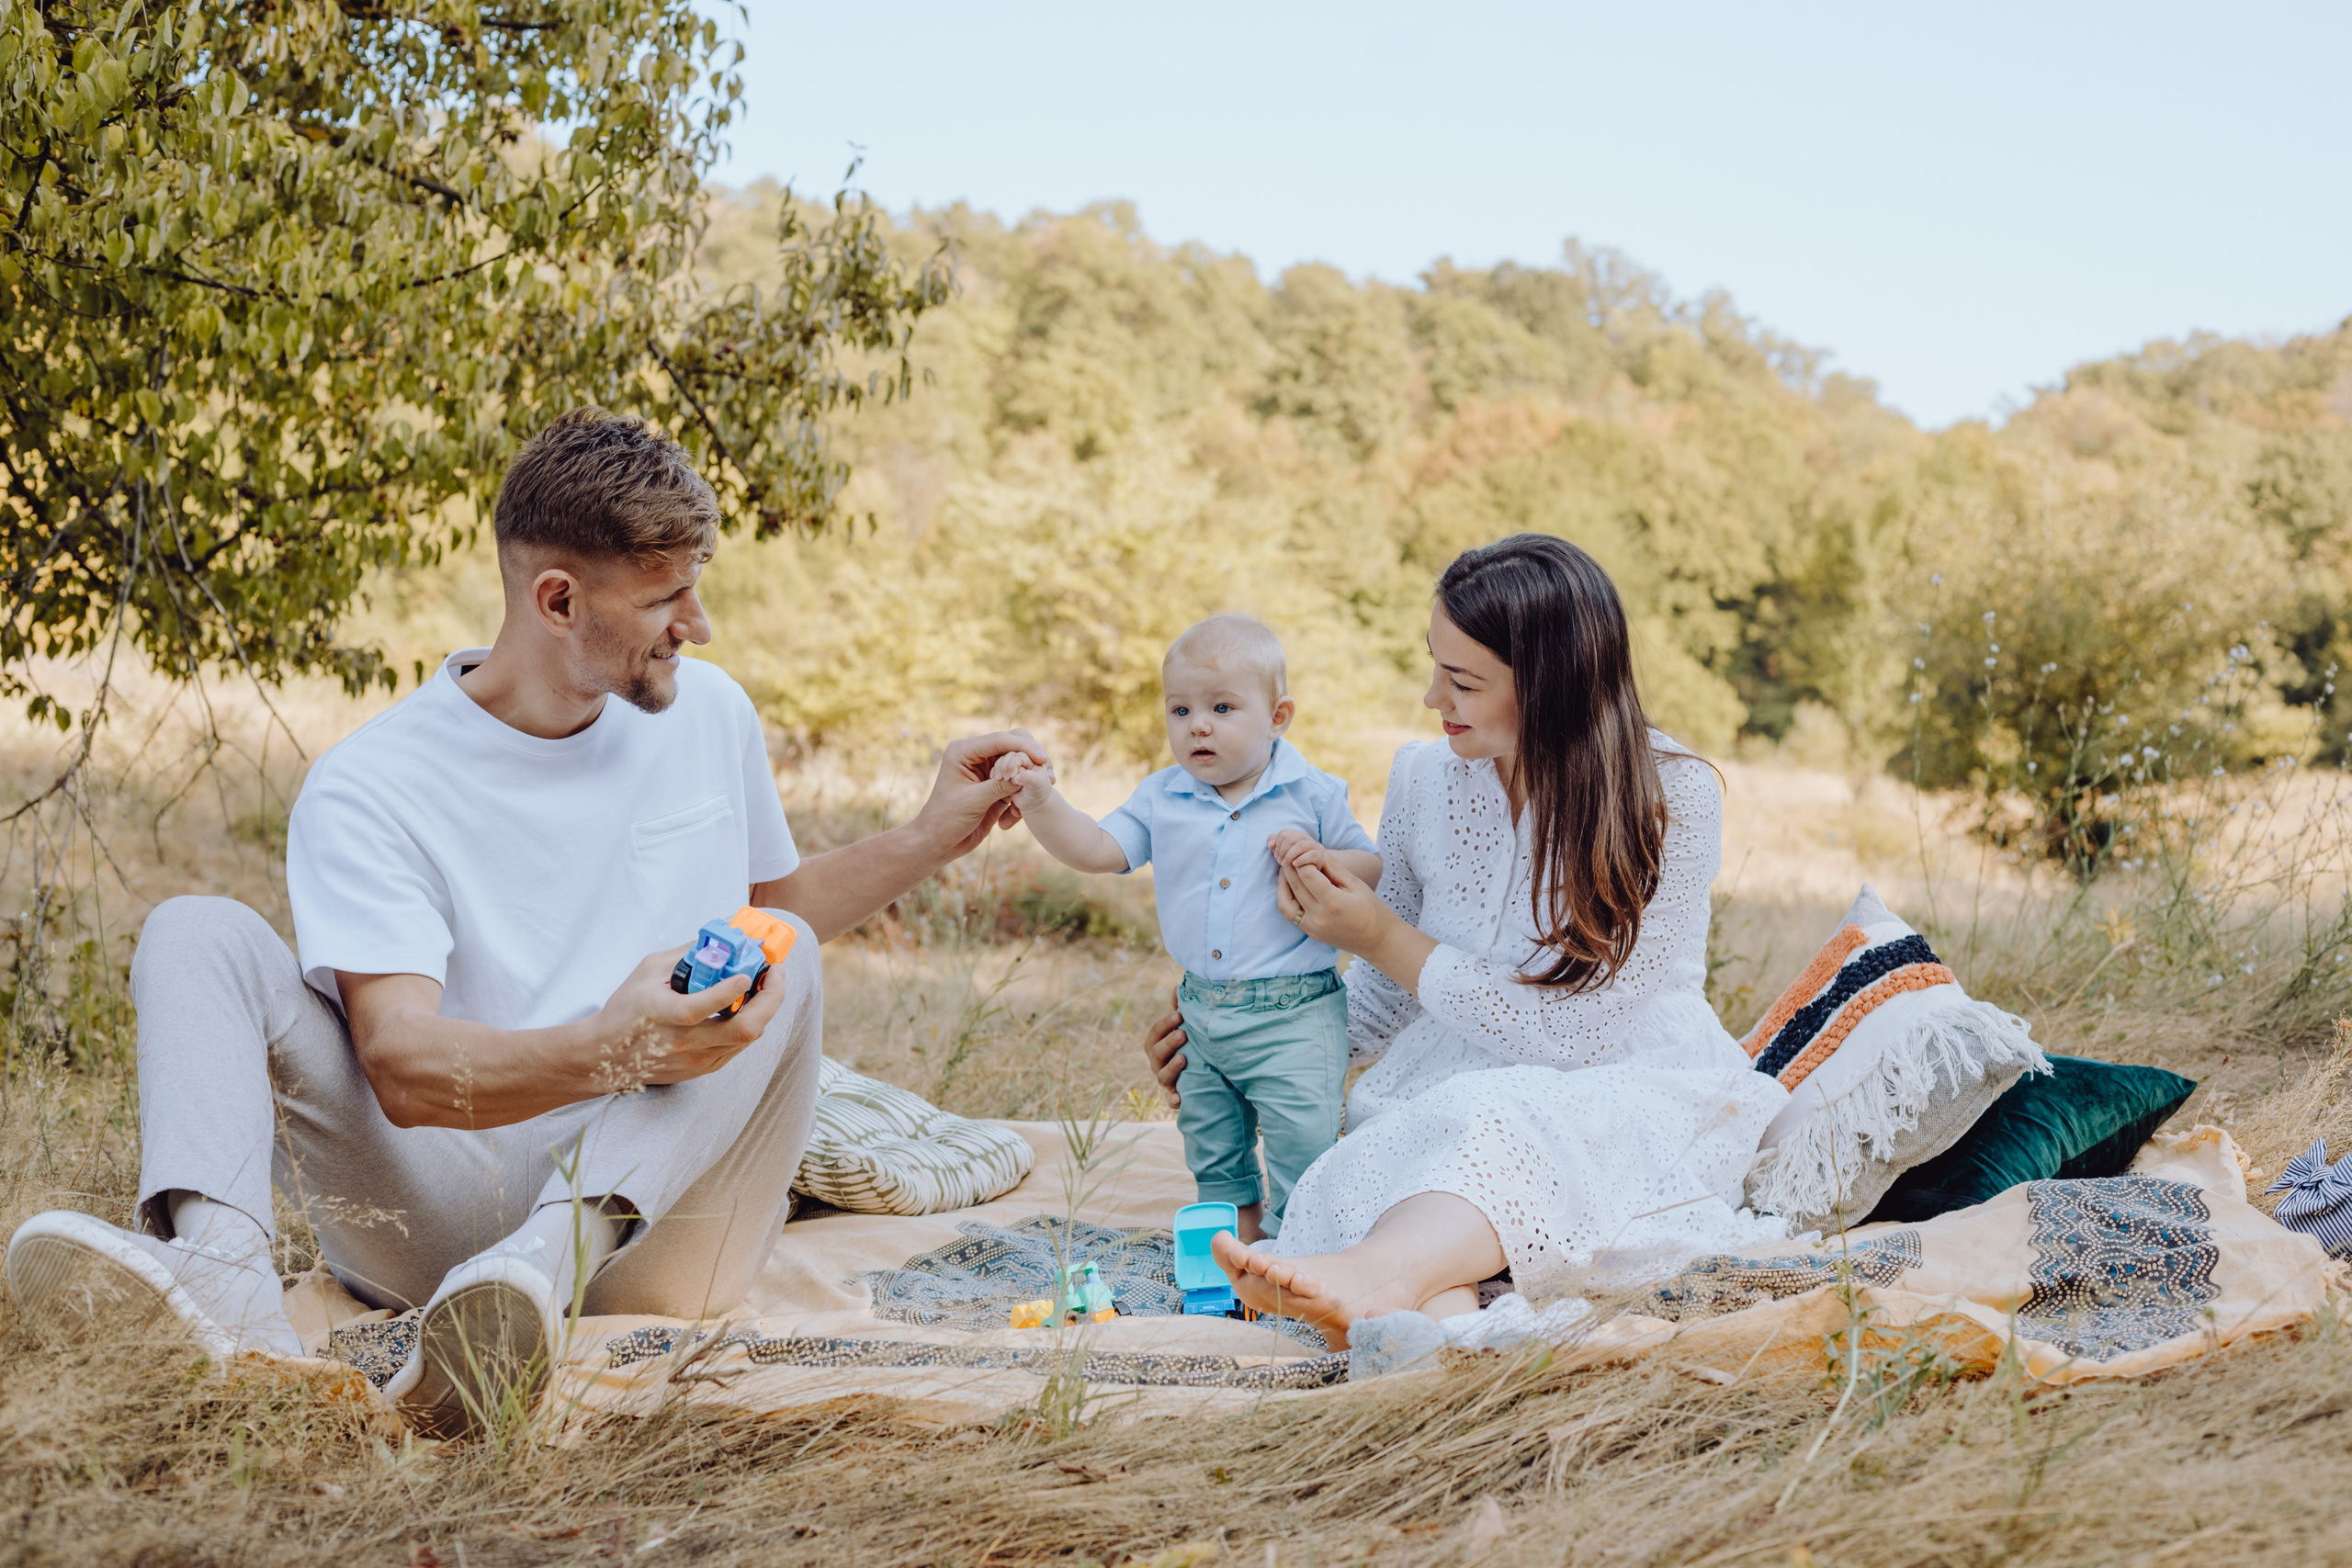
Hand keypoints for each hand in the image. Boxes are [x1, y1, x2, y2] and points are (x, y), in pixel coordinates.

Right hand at [591, 945, 789, 1089]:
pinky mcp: (705, 1068)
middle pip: (743, 1030)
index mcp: (663, 1015)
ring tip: (767, 983)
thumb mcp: (648, 971)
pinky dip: (752, 1022)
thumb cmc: (626, 1010)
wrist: (607, 1057)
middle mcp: (684, 1042)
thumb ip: (685, 955)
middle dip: (771, 999)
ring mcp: (697, 1059)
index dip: (728, 990)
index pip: (699, 1008)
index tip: (745, 973)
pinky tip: (751, 1004)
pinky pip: (739, 1045)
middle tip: (775, 973)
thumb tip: (719, 939)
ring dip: (765, 1008)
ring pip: (748, 1038)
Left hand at [915, 729, 1050, 859]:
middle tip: (1049, 771)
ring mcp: (985, 769)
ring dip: (1030, 772)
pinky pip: (1015, 778)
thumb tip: (1026, 774)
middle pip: (1011, 744)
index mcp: (963, 751)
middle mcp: (975, 755)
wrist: (940, 842)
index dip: (1023, 747)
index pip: (999, 740)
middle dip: (1030, 756)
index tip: (1042, 759)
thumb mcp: (974, 801)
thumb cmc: (947, 820)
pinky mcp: (994, 783)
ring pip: (1016, 760)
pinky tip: (1033, 798)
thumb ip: (999, 786)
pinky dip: (1025, 787)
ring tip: (1048, 782)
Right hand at [1143, 984, 1186, 1107]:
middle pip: (1156, 1054)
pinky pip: (1172, 1102)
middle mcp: (1158, 1064)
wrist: (1203, 1075)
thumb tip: (1178, 987)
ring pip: (1162, 1077)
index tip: (1179, 1015)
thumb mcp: (1183, 1028)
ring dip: (1171, 1068)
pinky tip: (1180, 1098)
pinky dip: (1175, 1101)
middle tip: (1183, 1034)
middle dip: (1168, 1043)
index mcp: (1157, 1046)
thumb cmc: (1188, 1046)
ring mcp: (1166, 1082)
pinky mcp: (1176, 1097)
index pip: (1155, 1034)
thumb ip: (1179, 1010)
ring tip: (1184, 1058)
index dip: (1164, 1024)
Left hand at [1266, 828, 1325, 870]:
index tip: (1276, 855)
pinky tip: (1294, 865)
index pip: (1284, 833)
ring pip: (1300, 845)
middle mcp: (1306, 838)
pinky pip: (1311, 855)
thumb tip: (1271, 845)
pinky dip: (1301, 859)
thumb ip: (1274, 844)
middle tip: (1279, 861)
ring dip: (1289, 856)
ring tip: (1284, 864)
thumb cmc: (1294, 859)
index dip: (1277, 844)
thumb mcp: (1283, 851)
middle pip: (1291, 839)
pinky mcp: (1319, 857)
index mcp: (1296, 834)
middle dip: (1282, 851)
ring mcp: (1314, 847)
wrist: (1312, 868)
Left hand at [1275, 854, 1391, 952]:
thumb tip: (1314, 850)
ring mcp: (1312, 928)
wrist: (1378, 940)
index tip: (1303, 850)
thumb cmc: (1372, 909)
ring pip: (1285, 901)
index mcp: (1333, 903)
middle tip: (1289, 853)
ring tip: (1286, 868)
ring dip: (1283, 882)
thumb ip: (1332, 867)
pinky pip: (1289, 913)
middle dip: (1290, 866)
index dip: (1303, 858)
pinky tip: (1290, 885)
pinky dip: (1286, 897)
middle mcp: (1319, 917)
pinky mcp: (1310, 933)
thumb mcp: (1355, 884)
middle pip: (1295, 885)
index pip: (1307, 874)